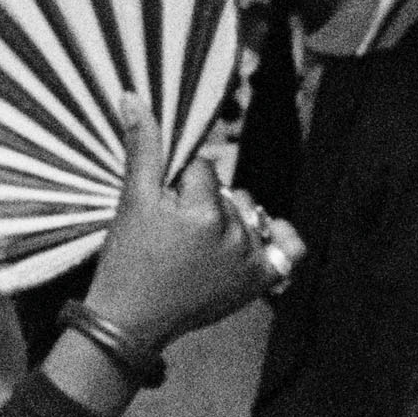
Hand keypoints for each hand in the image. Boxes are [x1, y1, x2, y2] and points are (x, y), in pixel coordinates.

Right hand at [78, 101, 272, 353]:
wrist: (131, 320)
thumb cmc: (127, 261)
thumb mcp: (132, 201)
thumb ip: (142, 148)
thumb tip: (133, 95)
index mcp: (203, 212)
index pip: (204, 168)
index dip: (181, 181)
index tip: (165, 206)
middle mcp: (235, 234)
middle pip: (228, 192)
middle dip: (204, 201)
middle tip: (177, 232)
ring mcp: (251, 260)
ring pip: (250, 213)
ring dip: (232, 219)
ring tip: (202, 240)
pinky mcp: (260, 282)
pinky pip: (290, 250)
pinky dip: (279, 238)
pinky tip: (260, 234)